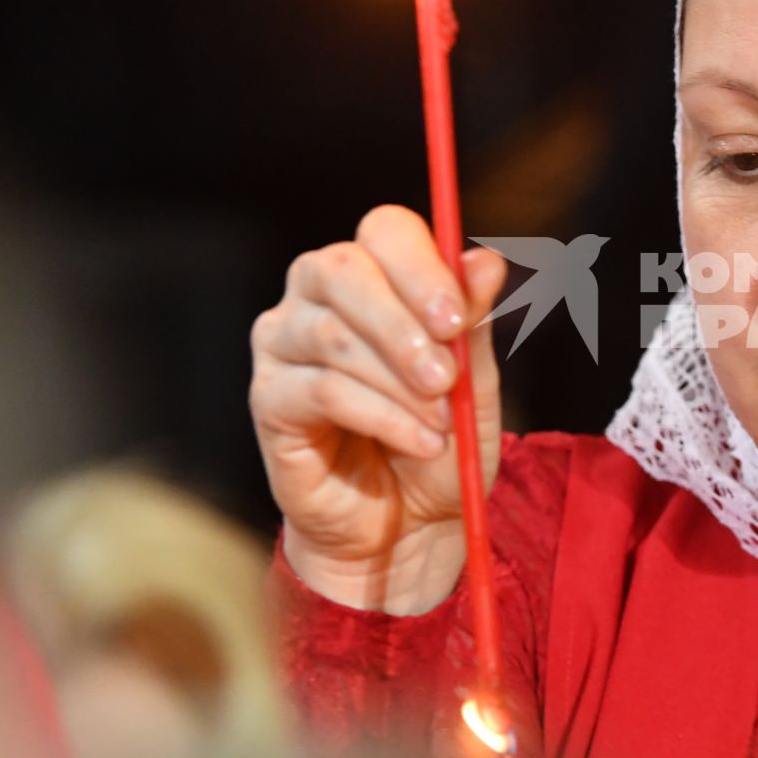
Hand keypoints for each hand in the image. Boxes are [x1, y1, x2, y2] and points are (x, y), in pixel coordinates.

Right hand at [250, 205, 507, 612]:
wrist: (409, 527)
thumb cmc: (440, 443)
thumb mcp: (474, 385)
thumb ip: (472, 324)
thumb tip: (488, 261)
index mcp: (374, 275)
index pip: (385, 231)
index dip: (421, 265)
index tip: (457, 317)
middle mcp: (316, 296)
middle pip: (342, 268)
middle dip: (403, 319)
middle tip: (446, 373)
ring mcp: (283, 344)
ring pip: (334, 334)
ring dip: (400, 382)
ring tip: (442, 423)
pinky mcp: (269, 399)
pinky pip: (323, 391)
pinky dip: (382, 417)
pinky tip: (420, 442)